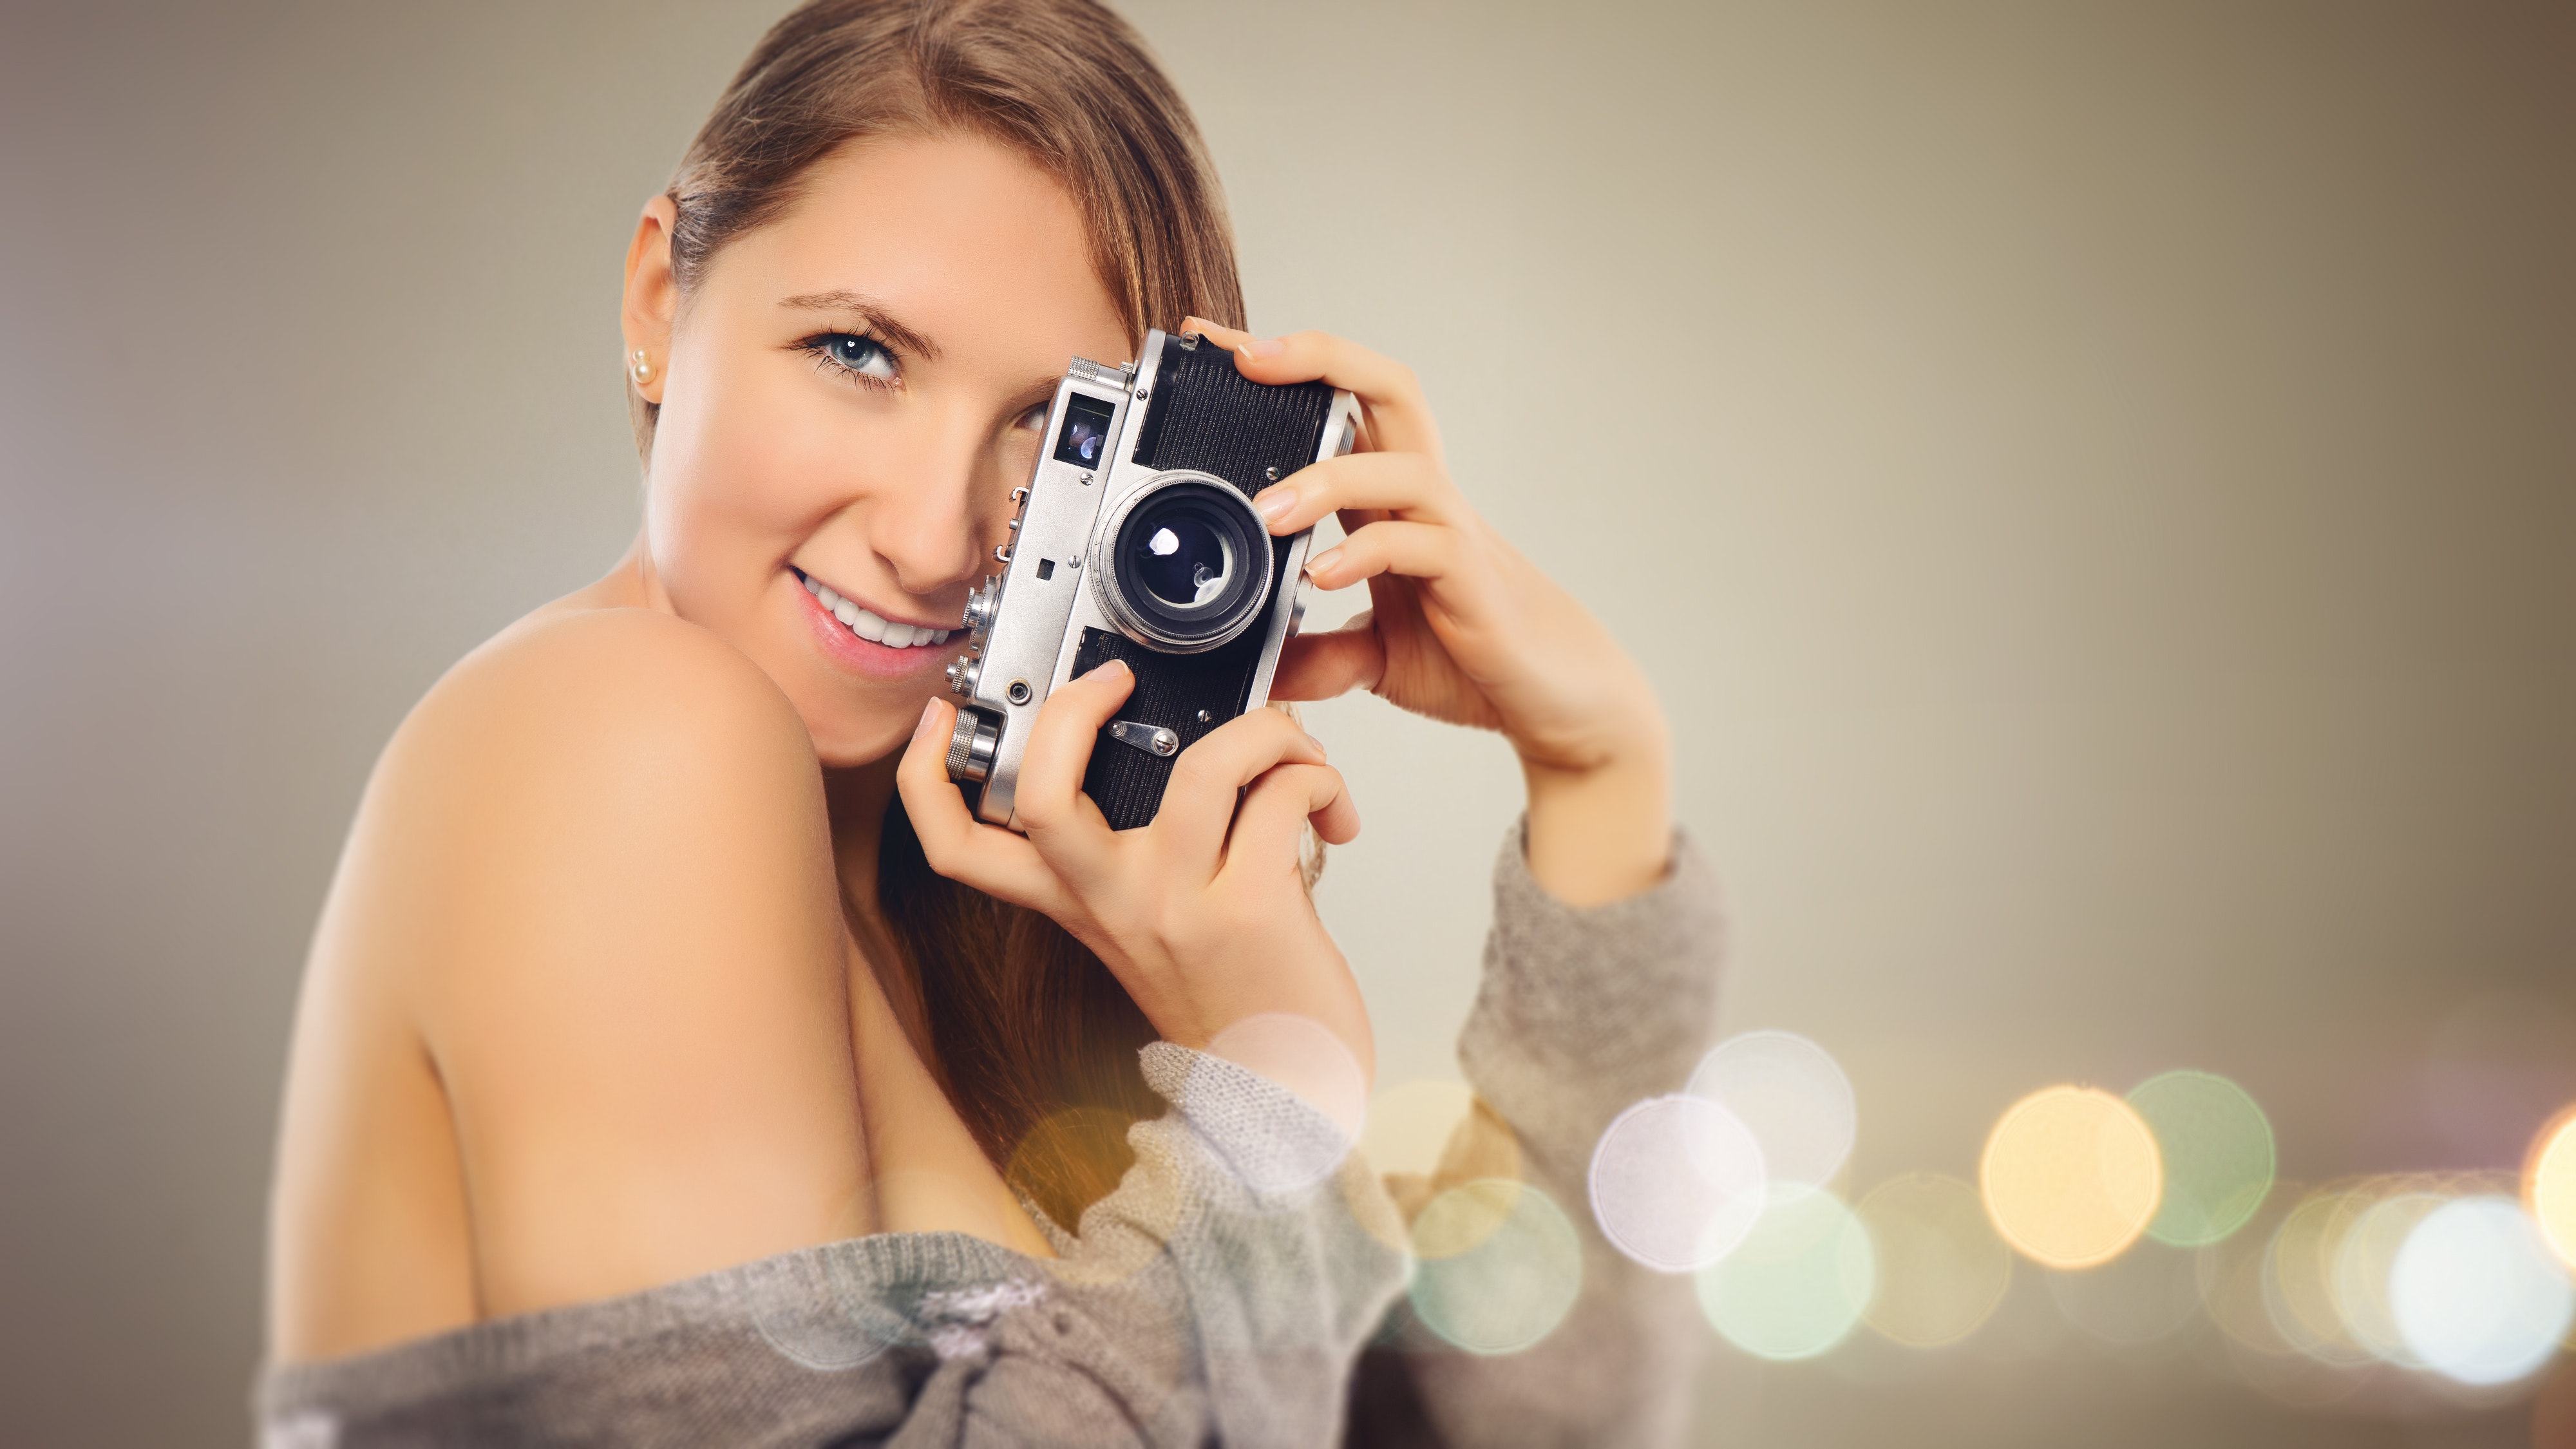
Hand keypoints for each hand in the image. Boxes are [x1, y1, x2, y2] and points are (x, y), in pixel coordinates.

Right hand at [896, 663, 1373, 1107]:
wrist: (1287, 1089)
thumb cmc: (1233, 1001)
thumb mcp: (1150, 930)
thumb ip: (1134, 856)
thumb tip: (1172, 746)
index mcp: (1078, 903)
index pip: (960, 849)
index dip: (925, 779)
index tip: (941, 717)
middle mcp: (1114, 904)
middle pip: (1042, 795)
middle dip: (1073, 708)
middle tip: (1120, 680)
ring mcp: (1179, 906)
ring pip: (1203, 766)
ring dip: (1265, 730)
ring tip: (1289, 743)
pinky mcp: (1254, 909)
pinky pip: (1282, 795)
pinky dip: (1316, 777)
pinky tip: (1330, 805)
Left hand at [1180, 318, 1672, 905]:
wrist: (1554, 700)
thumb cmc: (1474, 658)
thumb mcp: (1375, 658)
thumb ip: (1317, 656)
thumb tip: (1257, 667)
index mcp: (1393, 502)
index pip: (1345, 407)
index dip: (1290, 368)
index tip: (1218, 343)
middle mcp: (1422, 501)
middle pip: (1389, 390)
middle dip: (1320, 359)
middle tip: (1246, 356)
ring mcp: (1451, 533)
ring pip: (1399, 465)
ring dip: (1326, 478)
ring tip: (1266, 511)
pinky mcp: (1471, 579)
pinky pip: (1419, 546)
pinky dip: (1366, 554)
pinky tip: (1322, 576)